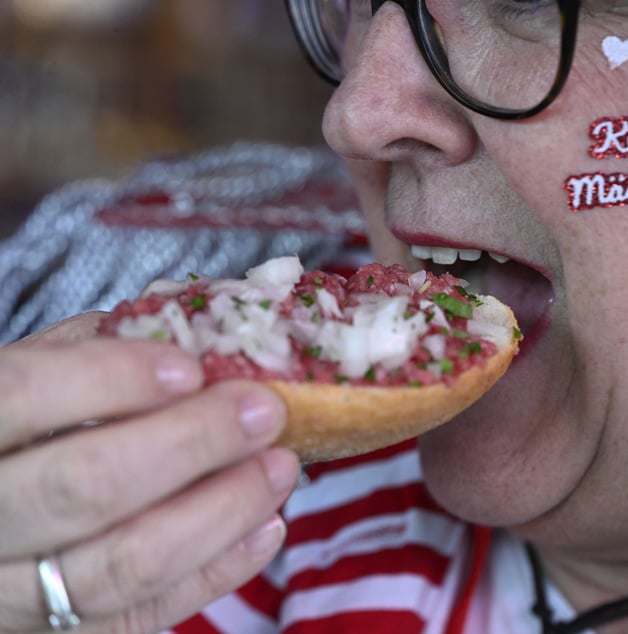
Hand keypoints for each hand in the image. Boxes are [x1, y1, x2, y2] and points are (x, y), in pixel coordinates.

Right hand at [0, 314, 299, 632]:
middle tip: (263, 413)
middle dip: (191, 444)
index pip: (22, 396)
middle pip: (84, 486)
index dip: (110, 379)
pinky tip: (267, 526)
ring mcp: (10, 591)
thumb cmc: (19, 427)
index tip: (190, 368)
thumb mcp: (32, 372)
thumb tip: (202, 336)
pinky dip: (216, 570)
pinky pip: (142, 614)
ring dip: (221, 511)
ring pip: (122, 564)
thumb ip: (93, 350)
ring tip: (280, 467)